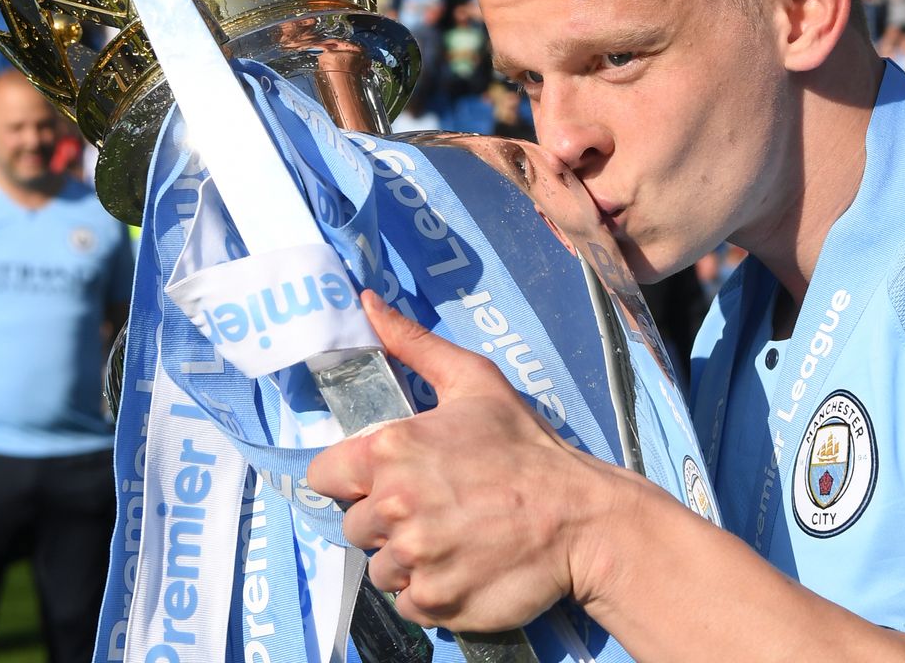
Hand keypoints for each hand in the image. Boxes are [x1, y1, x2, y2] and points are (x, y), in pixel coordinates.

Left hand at [308, 291, 615, 632]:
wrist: (580, 516)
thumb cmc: (525, 446)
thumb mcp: (473, 381)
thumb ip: (412, 344)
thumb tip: (367, 303)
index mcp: (391, 449)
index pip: (324, 476)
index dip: (353, 478)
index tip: (387, 479)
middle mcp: (393, 507)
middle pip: (353, 525)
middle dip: (385, 520)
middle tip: (436, 508)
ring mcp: (414, 558)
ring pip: (378, 567)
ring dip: (407, 558)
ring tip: (453, 537)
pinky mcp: (434, 602)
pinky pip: (405, 601)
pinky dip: (429, 589)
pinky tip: (462, 565)